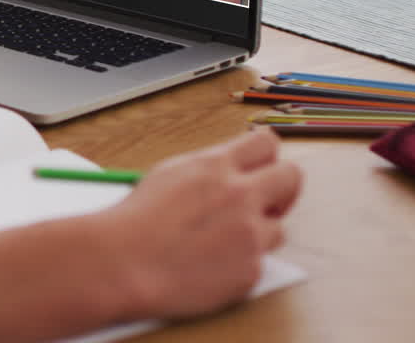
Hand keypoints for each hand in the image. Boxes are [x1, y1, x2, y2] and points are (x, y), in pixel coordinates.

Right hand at [99, 129, 301, 320]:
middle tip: (264, 203)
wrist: (123, 264)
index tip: (261, 168)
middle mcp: (240, 195)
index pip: (267, 143)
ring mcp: (249, 234)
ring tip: (219, 242)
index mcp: (216, 166)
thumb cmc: (136, 221)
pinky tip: (209, 265)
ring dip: (257, 233)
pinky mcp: (251, 270)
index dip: (266, 156)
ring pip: (278, 227)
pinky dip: (239, 264)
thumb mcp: (169, 174)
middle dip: (281, 190)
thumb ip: (208, 169)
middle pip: (291, 178)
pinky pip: (259, 262)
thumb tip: (233, 167)